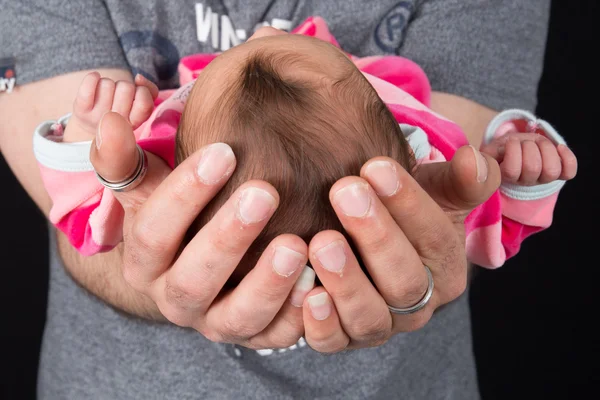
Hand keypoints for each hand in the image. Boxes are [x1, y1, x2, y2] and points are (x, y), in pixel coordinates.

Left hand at [64, 72, 157, 141]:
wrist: (94, 125)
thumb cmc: (122, 108)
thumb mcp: (140, 103)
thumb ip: (150, 90)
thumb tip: (138, 78)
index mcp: (135, 124)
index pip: (144, 102)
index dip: (142, 92)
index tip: (136, 97)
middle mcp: (117, 124)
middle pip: (126, 87)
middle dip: (124, 86)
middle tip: (118, 96)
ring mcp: (97, 118)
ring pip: (107, 84)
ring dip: (108, 84)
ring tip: (106, 95)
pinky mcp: (81, 110)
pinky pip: (88, 86)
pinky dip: (92, 78)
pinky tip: (94, 80)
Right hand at [90, 112, 315, 348]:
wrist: (214, 262)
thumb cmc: (185, 215)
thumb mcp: (154, 189)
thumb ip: (128, 162)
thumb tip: (109, 123)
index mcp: (145, 265)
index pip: (152, 234)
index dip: (184, 194)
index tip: (224, 151)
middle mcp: (176, 300)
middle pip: (192, 279)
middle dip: (226, 237)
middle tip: (264, 193)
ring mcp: (216, 323)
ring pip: (235, 317)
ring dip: (266, 284)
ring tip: (296, 245)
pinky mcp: (254, 335)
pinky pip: (274, 337)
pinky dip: (296, 316)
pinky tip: (317, 284)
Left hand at [300, 146, 501, 351]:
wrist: (368, 238)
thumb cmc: (401, 211)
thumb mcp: (436, 192)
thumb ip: (460, 179)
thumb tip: (475, 160)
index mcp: (446, 269)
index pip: (435, 239)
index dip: (407, 203)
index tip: (376, 167)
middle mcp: (417, 305)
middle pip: (404, 280)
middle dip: (375, 235)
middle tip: (345, 191)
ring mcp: (380, 325)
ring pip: (370, 316)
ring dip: (346, 281)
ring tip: (322, 242)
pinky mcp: (343, 338)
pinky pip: (333, 342)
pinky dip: (321, 325)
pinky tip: (308, 295)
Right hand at [480, 133, 576, 185]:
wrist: (517, 150)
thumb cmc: (501, 151)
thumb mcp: (488, 151)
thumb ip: (484, 156)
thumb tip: (482, 159)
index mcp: (506, 178)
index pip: (512, 170)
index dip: (512, 150)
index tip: (510, 142)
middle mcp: (525, 182)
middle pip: (533, 168)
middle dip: (528, 146)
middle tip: (524, 142)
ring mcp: (543, 178)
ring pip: (551, 170)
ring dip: (545, 149)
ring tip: (538, 143)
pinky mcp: (559, 173)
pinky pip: (569, 172)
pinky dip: (567, 157)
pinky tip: (559, 147)